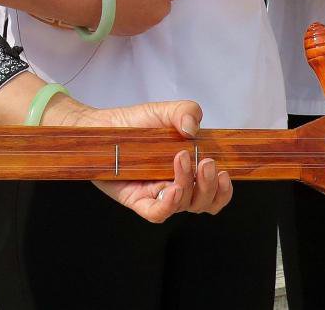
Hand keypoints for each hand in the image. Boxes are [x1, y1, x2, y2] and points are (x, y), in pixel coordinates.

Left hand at [47, 96, 231, 221]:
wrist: (100, 125)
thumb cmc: (134, 122)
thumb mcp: (164, 111)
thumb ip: (185, 111)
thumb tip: (193, 128)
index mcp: (188, 171)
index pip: (213, 192)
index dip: (223, 190)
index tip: (224, 172)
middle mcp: (174, 186)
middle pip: (203, 203)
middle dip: (209, 187)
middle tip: (205, 163)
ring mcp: (155, 194)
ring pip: (183, 206)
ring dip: (189, 187)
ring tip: (181, 160)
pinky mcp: (136, 199)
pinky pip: (157, 212)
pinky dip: (169, 204)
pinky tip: (171, 188)